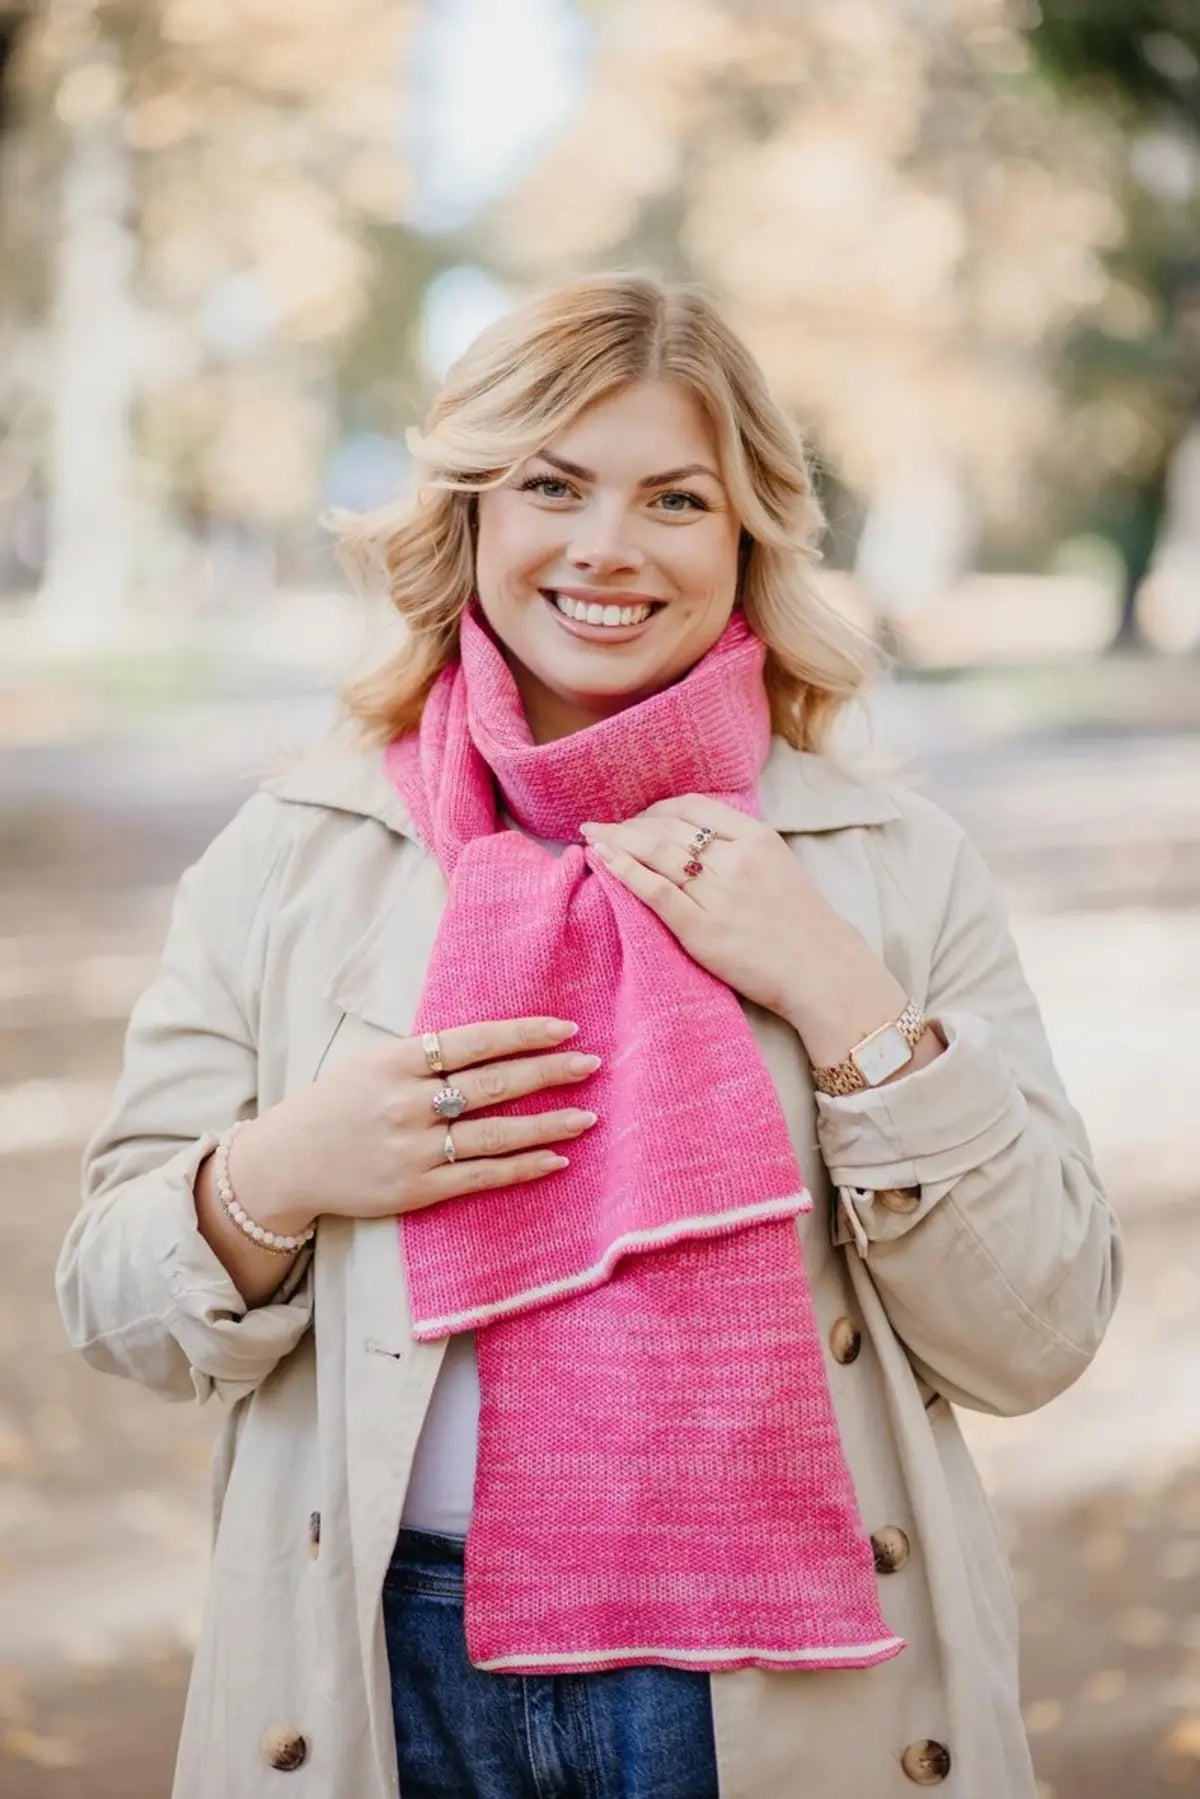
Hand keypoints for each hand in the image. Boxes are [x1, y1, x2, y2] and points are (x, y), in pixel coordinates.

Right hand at [228, 1017, 600, 1234]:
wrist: (286, 1163)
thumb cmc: (334, 1105)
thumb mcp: (371, 1063)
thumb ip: (423, 1056)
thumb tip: (489, 1042)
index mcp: (397, 1062)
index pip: (475, 1041)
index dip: (524, 1034)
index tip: (566, 1029)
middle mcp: (408, 1103)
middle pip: (493, 1084)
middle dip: (548, 1072)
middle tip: (591, 1064)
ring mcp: (414, 1148)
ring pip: (495, 1133)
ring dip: (547, 1124)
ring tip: (587, 1116)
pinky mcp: (416, 1189)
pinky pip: (481, 1176)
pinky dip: (521, 1167)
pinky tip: (554, 1160)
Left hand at [580, 797, 912, 1067]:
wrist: (823, 971)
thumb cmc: (801, 924)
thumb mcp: (779, 866)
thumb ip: (739, 848)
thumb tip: (694, 838)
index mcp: (756, 837)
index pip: (692, 807)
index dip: (656, 808)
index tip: (636, 817)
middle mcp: (735, 859)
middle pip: (667, 827)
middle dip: (627, 823)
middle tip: (599, 825)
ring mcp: (718, 893)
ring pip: (656, 853)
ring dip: (616, 840)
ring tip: (591, 836)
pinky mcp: (702, 929)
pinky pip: (655, 891)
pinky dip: (625, 871)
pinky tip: (603, 860)